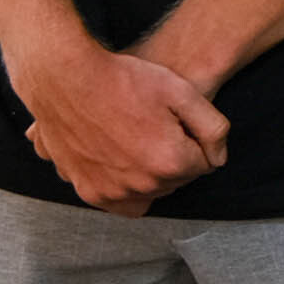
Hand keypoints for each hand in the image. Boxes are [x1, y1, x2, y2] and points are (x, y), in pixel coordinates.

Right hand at [12, 36, 227, 212]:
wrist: (65, 79)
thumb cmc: (125, 80)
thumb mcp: (182, 91)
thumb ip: (213, 128)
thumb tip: (218, 159)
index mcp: (170, 161)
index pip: (204, 164)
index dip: (195, 140)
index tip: (177, 122)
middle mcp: (143, 184)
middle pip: (177, 180)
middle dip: (175, 159)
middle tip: (157, 129)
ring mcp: (113, 191)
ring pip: (151, 193)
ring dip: (152, 175)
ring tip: (141, 143)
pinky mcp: (89, 192)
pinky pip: (120, 203)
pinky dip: (127, 189)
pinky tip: (125, 163)